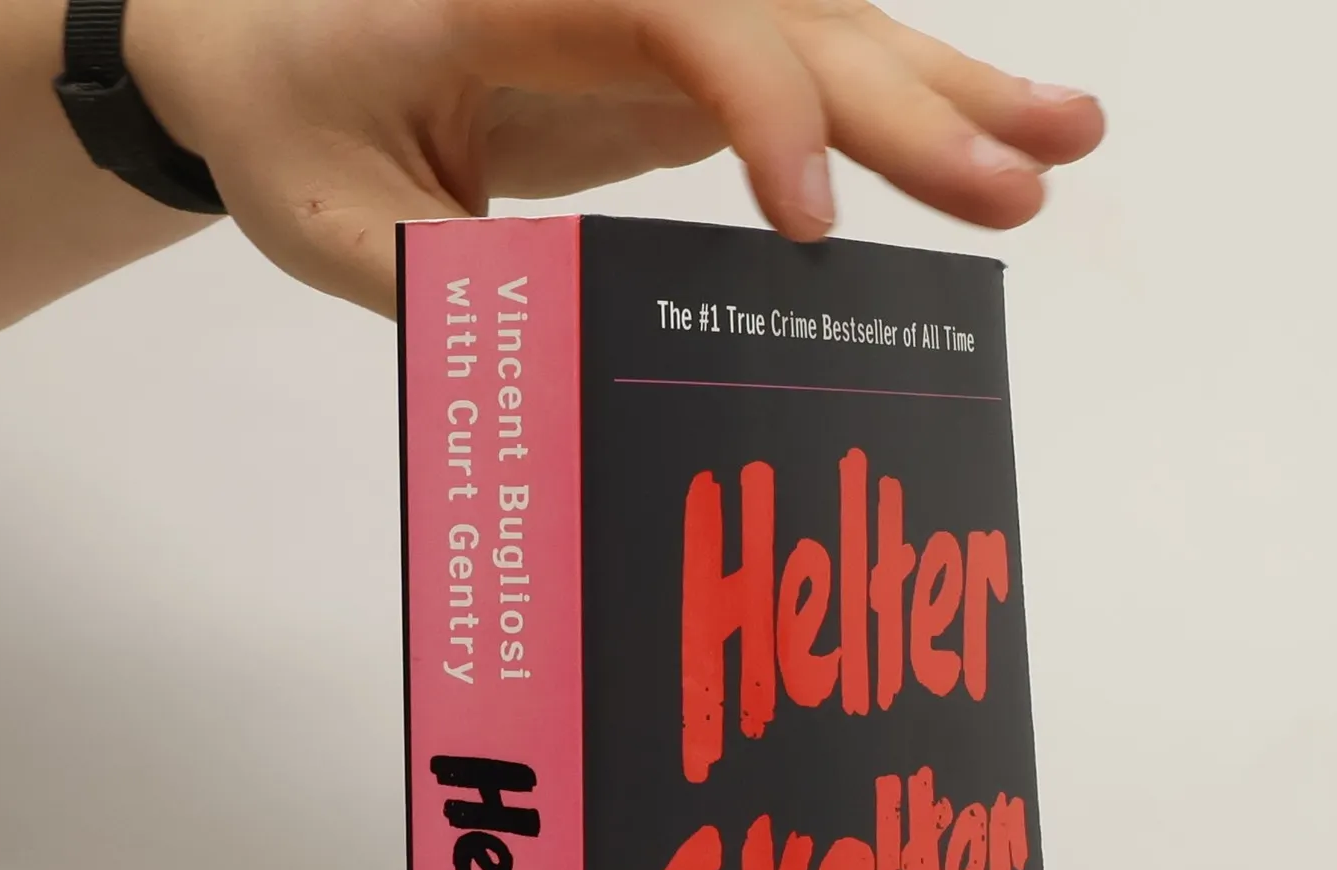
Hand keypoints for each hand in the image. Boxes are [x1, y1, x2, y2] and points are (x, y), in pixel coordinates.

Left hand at [126, 0, 1104, 315]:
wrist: (266, 51)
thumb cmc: (291, 126)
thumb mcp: (330, 222)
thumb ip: (446, 283)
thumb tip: (572, 366)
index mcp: (510, 0)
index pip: (673, 17)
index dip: (763, 106)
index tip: (811, 228)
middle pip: (789, 16)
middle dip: (906, 104)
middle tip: (1018, 183)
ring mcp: (661, 17)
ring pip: (829, 26)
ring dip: (949, 87)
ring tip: (1070, 139)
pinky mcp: (686, 62)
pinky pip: (816, 69)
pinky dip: (907, 105)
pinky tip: (999, 134)